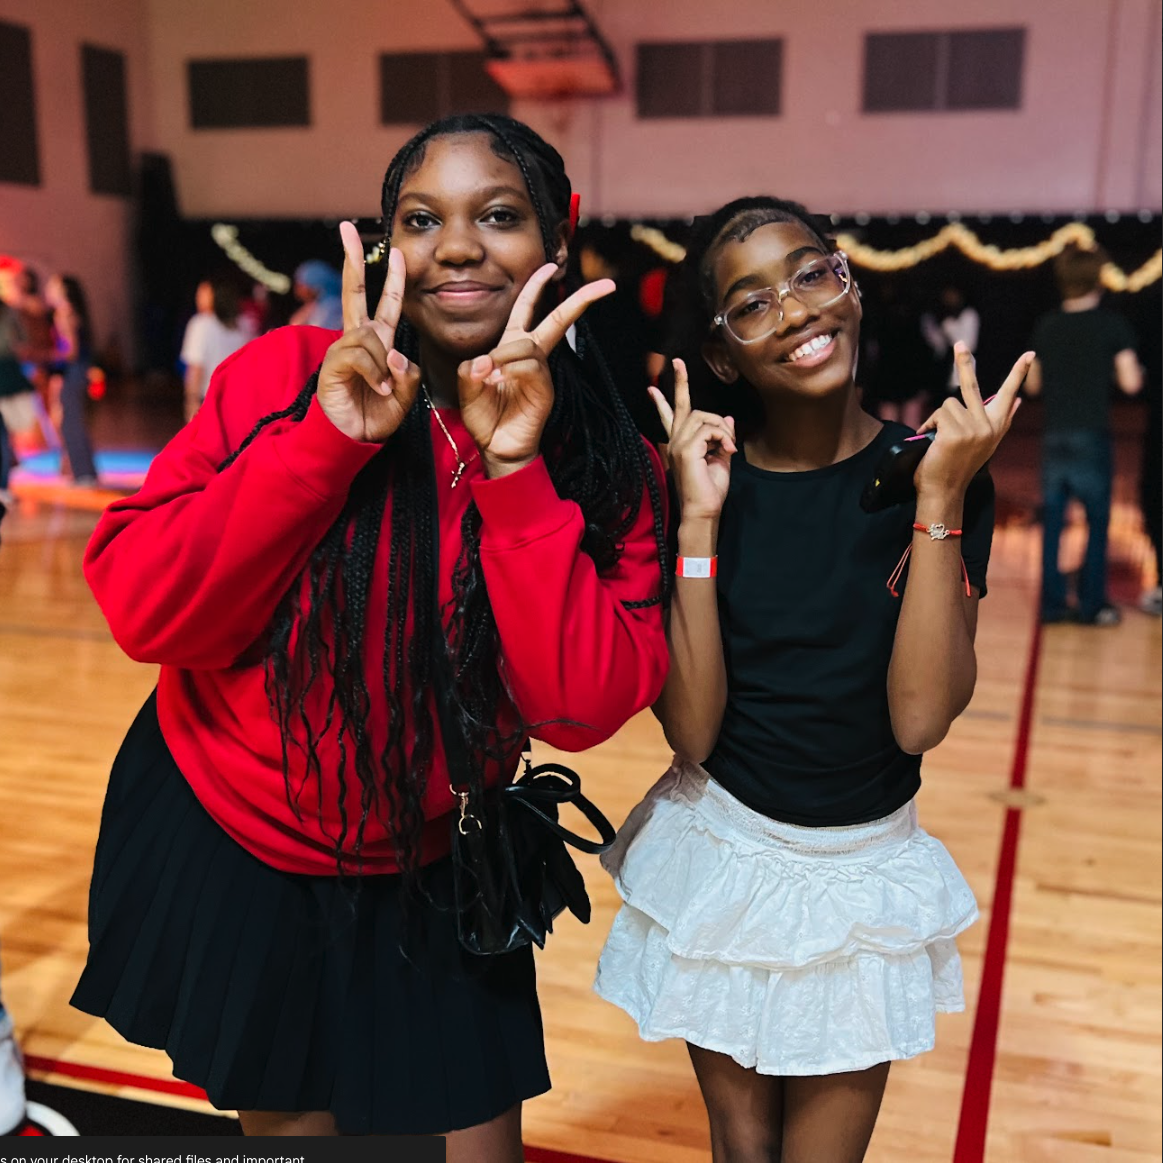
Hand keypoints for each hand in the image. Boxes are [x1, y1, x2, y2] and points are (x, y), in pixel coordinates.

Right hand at [316, 222, 419, 442]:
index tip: (395, 251)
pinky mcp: (332, 365)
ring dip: (382, 363)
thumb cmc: (376, 415)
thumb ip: (406, 373)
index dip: (393, 279)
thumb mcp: (404, 394)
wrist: (353, 440)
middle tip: (346, 228)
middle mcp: (357, 340)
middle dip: (352, 259)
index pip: (385, 304)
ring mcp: (342, 350)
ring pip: (369, 335)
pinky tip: (377, 388)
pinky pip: (359, 355)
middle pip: (354, 292)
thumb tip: (395, 356)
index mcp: (377, 342)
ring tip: (383, 388)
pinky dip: (373, 372)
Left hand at [457, 264, 613, 475]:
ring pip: (528, 345)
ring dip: (506, 355)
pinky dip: (512, 369)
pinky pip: (530, 367)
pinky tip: (499, 381)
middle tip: (607, 286)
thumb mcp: (467, 388)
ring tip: (490, 377)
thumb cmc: (485, 416)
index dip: (537, 287)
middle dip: (581, 301)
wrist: (497, 447)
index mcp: (512, 347)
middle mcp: (530, 355)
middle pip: (557, 320)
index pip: (527, 310)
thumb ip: (471, 370)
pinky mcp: (544, 390)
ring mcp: (540, 372)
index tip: (551, 266)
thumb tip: (486, 360)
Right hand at [649, 358, 735, 520]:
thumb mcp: (720, 459)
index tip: (658, 381)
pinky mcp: (685, 450)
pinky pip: (708, 429)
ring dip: (722, 428)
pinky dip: (722, 436)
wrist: (704, 511)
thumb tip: (727, 418)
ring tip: (729, 446)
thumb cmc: (710, 490)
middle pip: (682, 406)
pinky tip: (727, 450)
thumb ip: (720, 437)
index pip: (671, 414)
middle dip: (682, 383)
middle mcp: (675, 441)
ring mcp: (677, 445)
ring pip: (702, 416)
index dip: (665, 398)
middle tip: (679, 363)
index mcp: (680, 444)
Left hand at [914, 342, 1031, 500]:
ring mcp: (974, 428)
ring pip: (949, 404)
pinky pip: (938, 414)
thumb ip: (1000, 420)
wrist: (944, 491)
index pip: (1008, 395)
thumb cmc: (957, 467)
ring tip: (938, 439)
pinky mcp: (957, 431)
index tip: (1030, 354)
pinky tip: (931, 441)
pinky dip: (929, 425)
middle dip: (965, 362)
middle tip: (960, 343)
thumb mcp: (983, 443)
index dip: (1018, 374)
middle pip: (973, 386)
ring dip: (938, 419)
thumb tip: (1018, 400)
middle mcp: (990, 426)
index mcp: (998, 427)